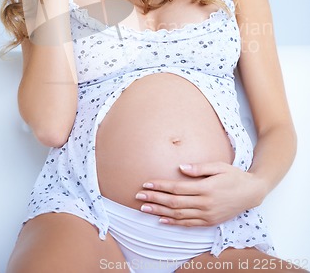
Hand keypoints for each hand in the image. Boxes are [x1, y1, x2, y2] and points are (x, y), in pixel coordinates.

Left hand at [135, 162, 264, 226]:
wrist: (252, 193)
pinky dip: (174, 222)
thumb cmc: (234, 176)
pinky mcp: (209, 222)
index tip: (146, 184)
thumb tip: (180, 168)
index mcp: (206, 188)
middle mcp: (205, 204)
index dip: (160, 186)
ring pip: (178, 215)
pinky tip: (162, 220)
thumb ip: (199, 168)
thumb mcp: (219, 166)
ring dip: (159, 212)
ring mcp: (207, 215)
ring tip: (144, 209)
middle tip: (138, 197)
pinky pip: (188, 224)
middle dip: (154, 199)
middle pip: (174, 202)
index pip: (177, 188)